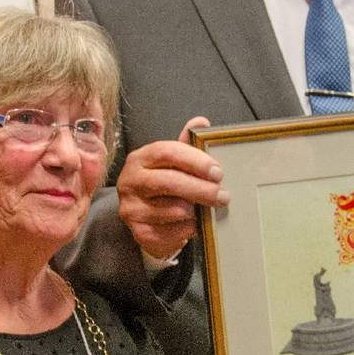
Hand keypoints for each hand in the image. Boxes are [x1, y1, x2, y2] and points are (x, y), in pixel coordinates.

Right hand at [116, 117, 227, 262]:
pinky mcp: (138, 232)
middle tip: (223, 196)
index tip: (218, 172)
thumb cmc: (163, 185)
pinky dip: (187, 229)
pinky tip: (191, 224)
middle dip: (201, 189)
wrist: (144, 219)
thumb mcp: (172, 163)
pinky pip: (171, 231)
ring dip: (195, 211)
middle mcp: (130, 181)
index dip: (196, 161)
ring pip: (173, 209)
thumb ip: (186, 145)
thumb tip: (201, 122)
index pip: (167, 152)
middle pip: (169, 182)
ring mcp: (131, 208)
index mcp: (140, 158)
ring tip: (205, 209)